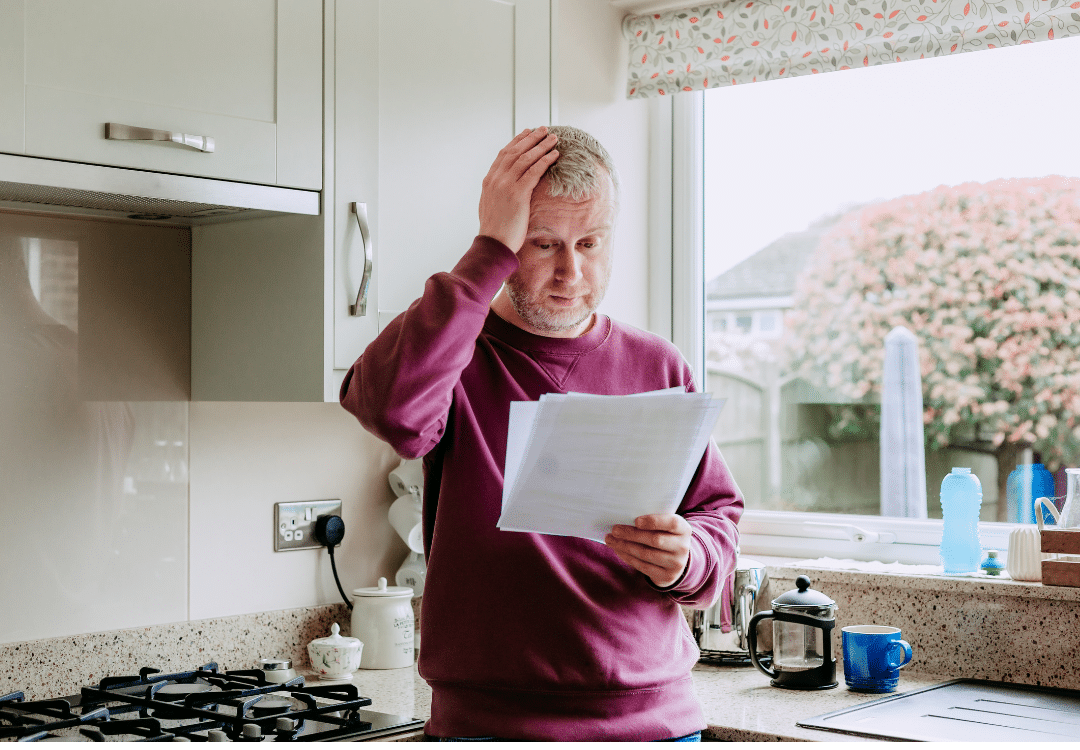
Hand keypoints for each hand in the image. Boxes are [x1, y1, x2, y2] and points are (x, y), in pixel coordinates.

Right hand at [478, 127, 559, 252]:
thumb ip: (497, 193)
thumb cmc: (495, 231)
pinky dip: (545, 160)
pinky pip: (534, 171)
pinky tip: (554, 155)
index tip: (527, 133)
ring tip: (553, 138)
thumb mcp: (491, 207)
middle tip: (543, 129)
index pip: (504, 154)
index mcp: (489, 181)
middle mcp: (496, 179)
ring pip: (526, 158)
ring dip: (541, 146)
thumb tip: (504, 190)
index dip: (517, 141)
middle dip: (531, 138)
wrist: (493, 244)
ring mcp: (506, 185)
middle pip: (516, 151)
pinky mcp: (518, 194)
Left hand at [605, 514, 691, 587]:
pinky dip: (628, 557)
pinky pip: (643, 566)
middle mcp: (683, 547)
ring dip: (625, 546)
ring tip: (611, 540)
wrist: (677, 560)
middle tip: (615, 530)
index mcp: (684, 529)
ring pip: (646, 554)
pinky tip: (618, 550)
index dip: (654, 521)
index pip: (672, 523)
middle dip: (632, 534)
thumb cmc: (665, 536)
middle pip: (655, 540)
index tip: (636, 521)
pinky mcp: (666, 576)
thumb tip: (625, 516)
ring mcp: (676, 563)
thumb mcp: (666, 526)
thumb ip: (653, 521)